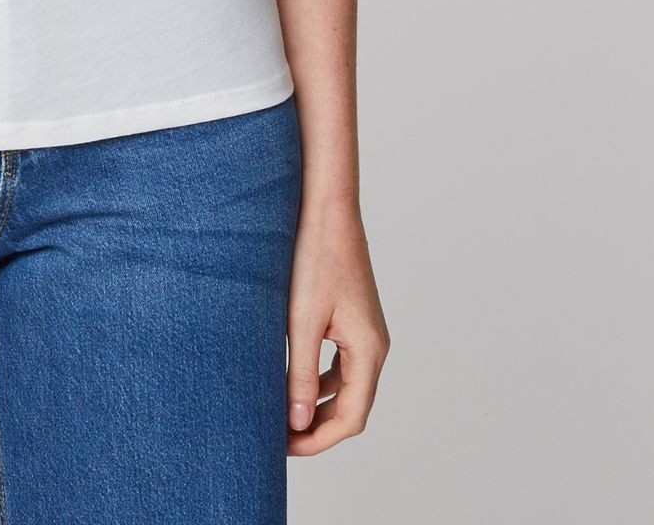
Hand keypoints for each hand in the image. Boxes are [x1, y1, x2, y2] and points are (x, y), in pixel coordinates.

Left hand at [285, 202, 389, 454]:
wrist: (326, 207)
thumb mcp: (301, 320)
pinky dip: (319, 381)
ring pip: (347, 387)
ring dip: (318, 405)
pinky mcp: (353, 319)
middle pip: (352, 407)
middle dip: (317, 427)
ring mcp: (366, 331)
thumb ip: (299, 372)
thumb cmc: (315, 256)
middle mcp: (374, 345)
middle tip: (278, 437)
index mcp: (368, 349)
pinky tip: (292, 381)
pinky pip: (341, 364)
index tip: (285, 447)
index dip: (319, 440)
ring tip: (282, 414)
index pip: (351, 417)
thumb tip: (295, 420)